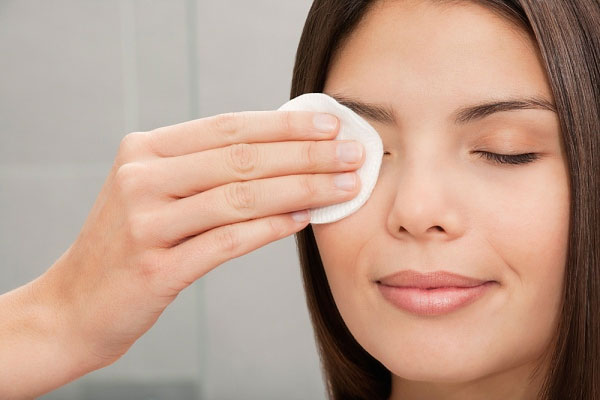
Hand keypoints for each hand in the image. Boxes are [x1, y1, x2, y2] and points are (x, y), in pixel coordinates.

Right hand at [42, 110, 364, 369]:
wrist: (75, 303)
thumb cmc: (128, 243)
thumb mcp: (153, 191)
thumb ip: (204, 169)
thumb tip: (282, 152)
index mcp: (144, 150)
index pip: (228, 127)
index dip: (285, 125)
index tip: (330, 123)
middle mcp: (141, 178)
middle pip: (241, 159)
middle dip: (307, 154)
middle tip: (352, 153)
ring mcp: (145, 224)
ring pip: (240, 197)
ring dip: (302, 190)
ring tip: (344, 187)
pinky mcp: (155, 269)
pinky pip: (227, 242)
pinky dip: (271, 229)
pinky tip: (305, 221)